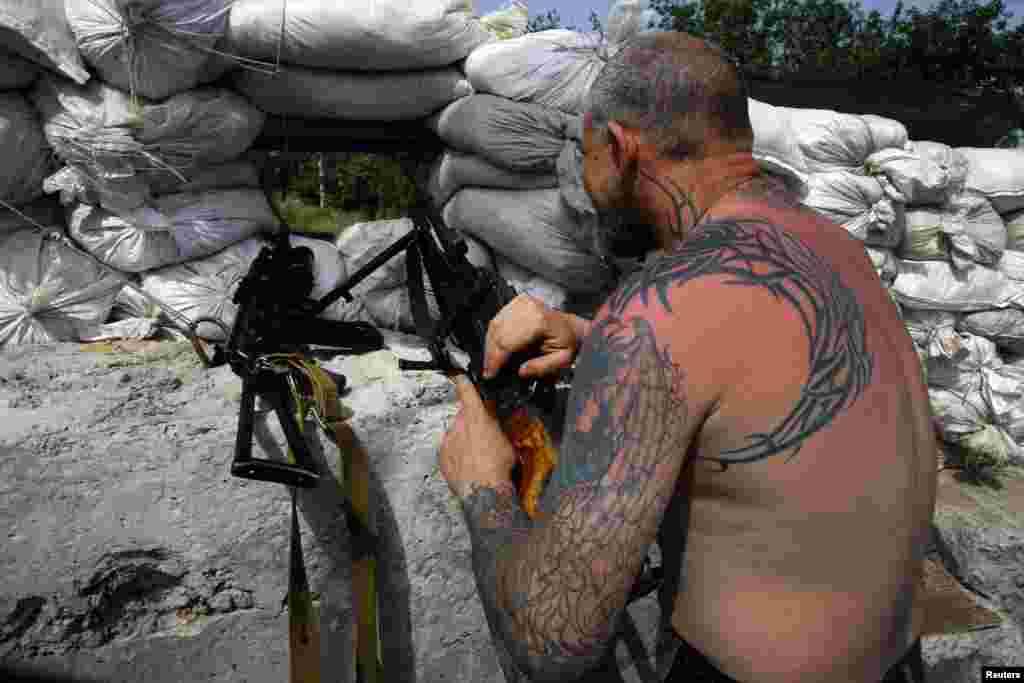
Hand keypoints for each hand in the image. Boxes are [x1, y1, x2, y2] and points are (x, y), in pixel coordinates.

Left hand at [439, 374, 518, 499]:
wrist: (482, 492)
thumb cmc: (498, 467)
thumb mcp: (508, 441)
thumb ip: (498, 427)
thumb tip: (497, 423)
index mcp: (476, 416)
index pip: (466, 390)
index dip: (462, 381)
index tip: (458, 375)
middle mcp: (458, 424)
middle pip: (464, 418)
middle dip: (472, 425)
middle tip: (484, 439)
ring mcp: (448, 440)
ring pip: (457, 435)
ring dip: (465, 442)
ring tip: (478, 458)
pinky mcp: (442, 456)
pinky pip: (450, 451)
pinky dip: (457, 455)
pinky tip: (469, 466)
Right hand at [482, 294, 586, 379]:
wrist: (572, 327)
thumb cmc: (568, 342)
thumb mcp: (562, 360)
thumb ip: (542, 367)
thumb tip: (521, 371)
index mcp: (540, 320)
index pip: (508, 341)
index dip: (496, 359)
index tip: (490, 373)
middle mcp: (529, 307)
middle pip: (499, 332)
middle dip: (491, 354)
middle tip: (489, 370)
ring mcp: (522, 302)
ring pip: (495, 325)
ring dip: (490, 345)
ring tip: (491, 361)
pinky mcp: (518, 301)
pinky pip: (498, 319)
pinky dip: (494, 335)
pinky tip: (496, 348)